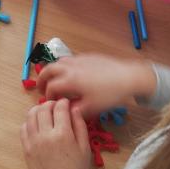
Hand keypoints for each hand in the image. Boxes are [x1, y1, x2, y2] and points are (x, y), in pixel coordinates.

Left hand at [21, 98, 90, 168]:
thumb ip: (80, 126)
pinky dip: (29, 122)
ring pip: (31, 116)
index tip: (66, 103)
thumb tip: (74, 109)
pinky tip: (36, 125)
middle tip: (55, 107)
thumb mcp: (85, 149)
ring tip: (44, 113)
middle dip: (50, 104)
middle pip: (43, 109)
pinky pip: (23, 128)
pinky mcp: (26, 148)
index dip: (63, 102)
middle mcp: (46, 135)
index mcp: (63, 134)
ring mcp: (33, 141)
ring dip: (37, 110)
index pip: (60, 108)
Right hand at [37, 55, 156, 118]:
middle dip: (42, 79)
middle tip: (40, 87)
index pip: (51, 87)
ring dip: (52, 70)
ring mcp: (79, 60)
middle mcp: (71, 67)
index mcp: (70, 80)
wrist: (128, 77)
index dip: (48, 96)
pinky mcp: (88, 56)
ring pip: (59, 62)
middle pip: (49, 69)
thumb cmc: (110, 94)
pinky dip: (64, 66)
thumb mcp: (92, 108)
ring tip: (53, 78)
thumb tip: (65, 111)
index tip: (50, 103)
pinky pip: (70, 59)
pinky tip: (71, 73)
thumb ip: (75, 110)